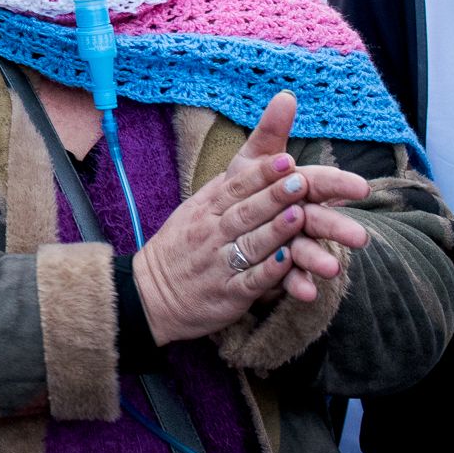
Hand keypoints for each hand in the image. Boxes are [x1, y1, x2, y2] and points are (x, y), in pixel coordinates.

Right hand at [131, 92, 370, 343]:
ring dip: (275, 230)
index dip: (261, 174)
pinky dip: (269, 272)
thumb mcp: (198, 210)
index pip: (235, 187)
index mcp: (207, 210)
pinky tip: (287, 262)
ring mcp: (220, 263)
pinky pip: (250, 282)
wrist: (153, 292)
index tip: (286, 159)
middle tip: (301, 179)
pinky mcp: (229, 293)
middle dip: (273, 195)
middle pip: (245, 211)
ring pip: (250, 244)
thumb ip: (231, 188)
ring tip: (299, 215)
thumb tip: (262, 159)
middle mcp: (212, 233)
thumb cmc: (184, 246)